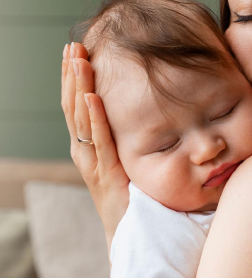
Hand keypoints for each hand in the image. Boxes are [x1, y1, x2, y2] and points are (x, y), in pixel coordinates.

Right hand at [61, 42, 129, 250]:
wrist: (135, 231)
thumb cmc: (138, 191)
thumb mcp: (134, 153)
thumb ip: (136, 130)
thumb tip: (153, 99)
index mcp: (92, 144)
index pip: (80, 105)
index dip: (77, 78)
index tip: (77, 51)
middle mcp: (87, 151)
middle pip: (75, 106)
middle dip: (73, 75)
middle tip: (73, 46)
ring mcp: (93, 163)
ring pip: (81, 119)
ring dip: (78, 88)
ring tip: (77, 60)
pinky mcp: (106, 175)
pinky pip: (99, 143)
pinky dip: (94, 118)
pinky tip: (92, 96)